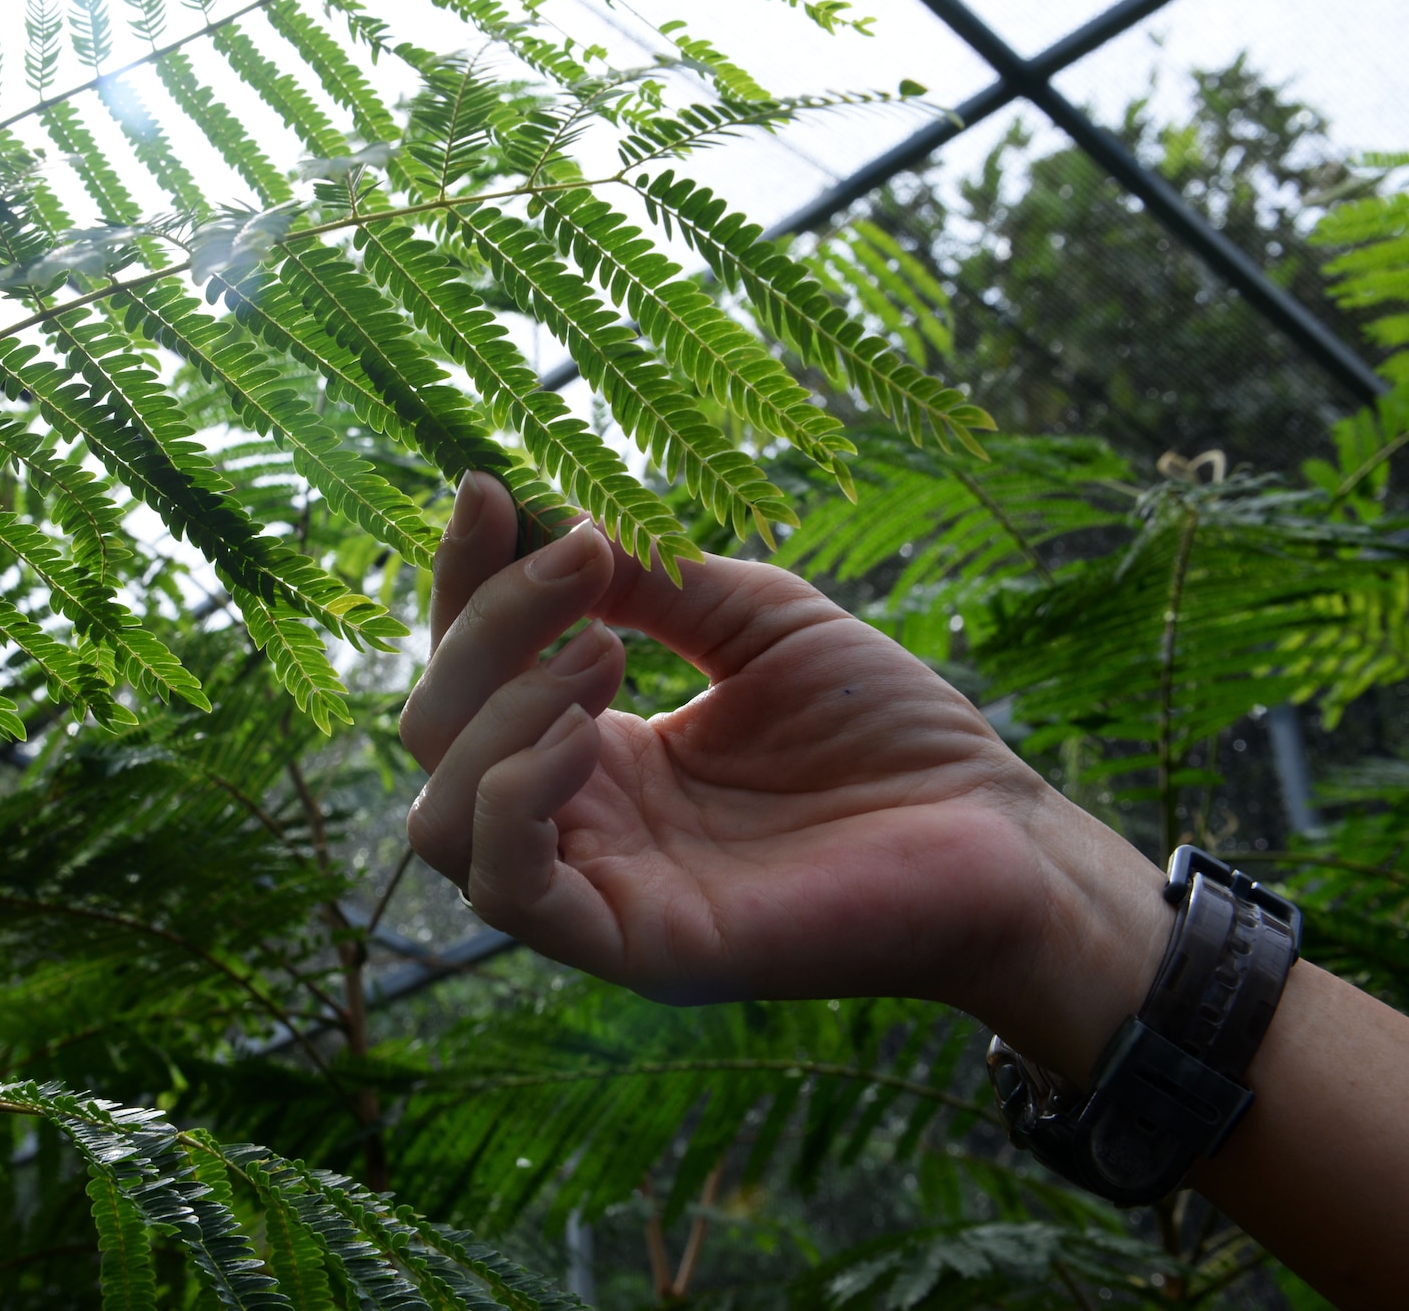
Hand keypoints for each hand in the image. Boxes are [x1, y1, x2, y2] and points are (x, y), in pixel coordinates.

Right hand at [400, 475, 1168, 1077]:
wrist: (997, 834)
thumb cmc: (888, 732)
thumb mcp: (757, 620)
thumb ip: (650, 582)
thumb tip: (546, 525)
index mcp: (593, 751)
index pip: (470, 671)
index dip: (462, 579)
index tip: (486, 488)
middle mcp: (576, 822)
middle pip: (434, 731)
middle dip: (486, 626)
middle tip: (585, 563)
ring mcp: (595, 888)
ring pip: (439, 814)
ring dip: (497, 709)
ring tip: (605, 655)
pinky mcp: (629, 944)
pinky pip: (504, 886)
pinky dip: (519, 789)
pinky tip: (596, 729)